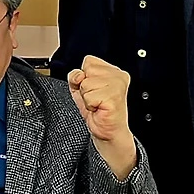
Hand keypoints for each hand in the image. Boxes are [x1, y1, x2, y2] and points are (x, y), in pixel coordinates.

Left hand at [69, 56, 136, 179]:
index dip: (84, 76)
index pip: (88, 61)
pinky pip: (89, 97)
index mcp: (112, 70)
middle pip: (86, 71)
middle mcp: (118, 75)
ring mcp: (117, 86)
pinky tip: (99, 108)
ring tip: (98, 104)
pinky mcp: (114, 98)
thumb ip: (75, 76)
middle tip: (96, 98)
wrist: (108, 131)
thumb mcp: (80, 88)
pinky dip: (90, 105)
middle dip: (85, 87)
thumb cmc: (97, 109)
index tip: (93, 89)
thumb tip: (79, 75)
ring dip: (87, 97)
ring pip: (86, 84)